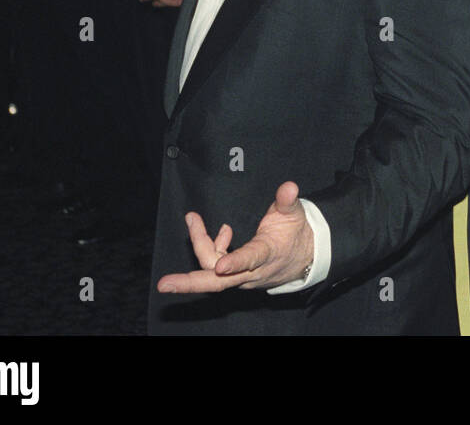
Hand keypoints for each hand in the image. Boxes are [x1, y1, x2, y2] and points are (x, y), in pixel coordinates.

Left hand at [155, 181, 313, 293]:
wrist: (304, 259)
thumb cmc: (296, 234)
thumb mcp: (294, 214)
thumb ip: (287, 200)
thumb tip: (288, 186)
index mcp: (267, 254)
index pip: (251, 260)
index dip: (236, 262)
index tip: (221, 265)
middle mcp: (251, 271)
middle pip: (218, 282)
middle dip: (190, 283)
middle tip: (165, 284)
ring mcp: (241, 278)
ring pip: (212, 273)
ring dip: (198, 247)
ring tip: (194, 220)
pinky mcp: (236, 277)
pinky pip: (215, 269)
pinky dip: (210, 249)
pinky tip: (222, 233)